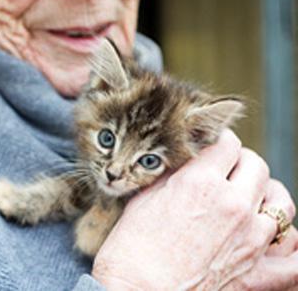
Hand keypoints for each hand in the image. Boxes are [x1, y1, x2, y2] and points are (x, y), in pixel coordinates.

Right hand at [91, 130, 296, 289]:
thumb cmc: (132, 248)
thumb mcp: (144, 199)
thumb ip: (173, 175)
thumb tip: (186, 163)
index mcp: (200, 183)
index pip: (226, 144)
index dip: (218, 141)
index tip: (214, 146)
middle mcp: (232, 205)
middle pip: (256, 166)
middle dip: (242, 163)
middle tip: (227, 170)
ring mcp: (251, 239)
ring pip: (281, 203)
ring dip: (266, 196)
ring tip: (252, 199)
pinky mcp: (259, 272)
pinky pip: (295, 257)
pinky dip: (291, 245)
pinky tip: (277, 239)